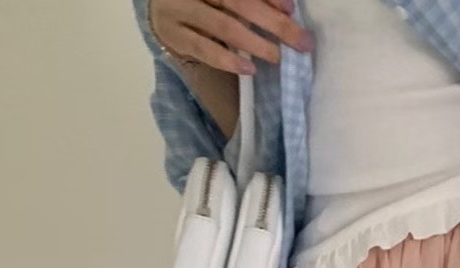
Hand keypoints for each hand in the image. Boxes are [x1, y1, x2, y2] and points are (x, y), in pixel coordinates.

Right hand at [149, 0, 312, 74]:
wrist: (158, 5)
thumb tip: (286, 8)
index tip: (291, 9)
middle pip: (238, 2)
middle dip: (272, 23)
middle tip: (300, 41)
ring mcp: (179, 9)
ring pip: (223, 25)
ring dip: (255, 43)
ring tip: (278, 56)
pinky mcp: (173, 35)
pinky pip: (204, 49)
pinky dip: (227, 59)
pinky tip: (248, 68)